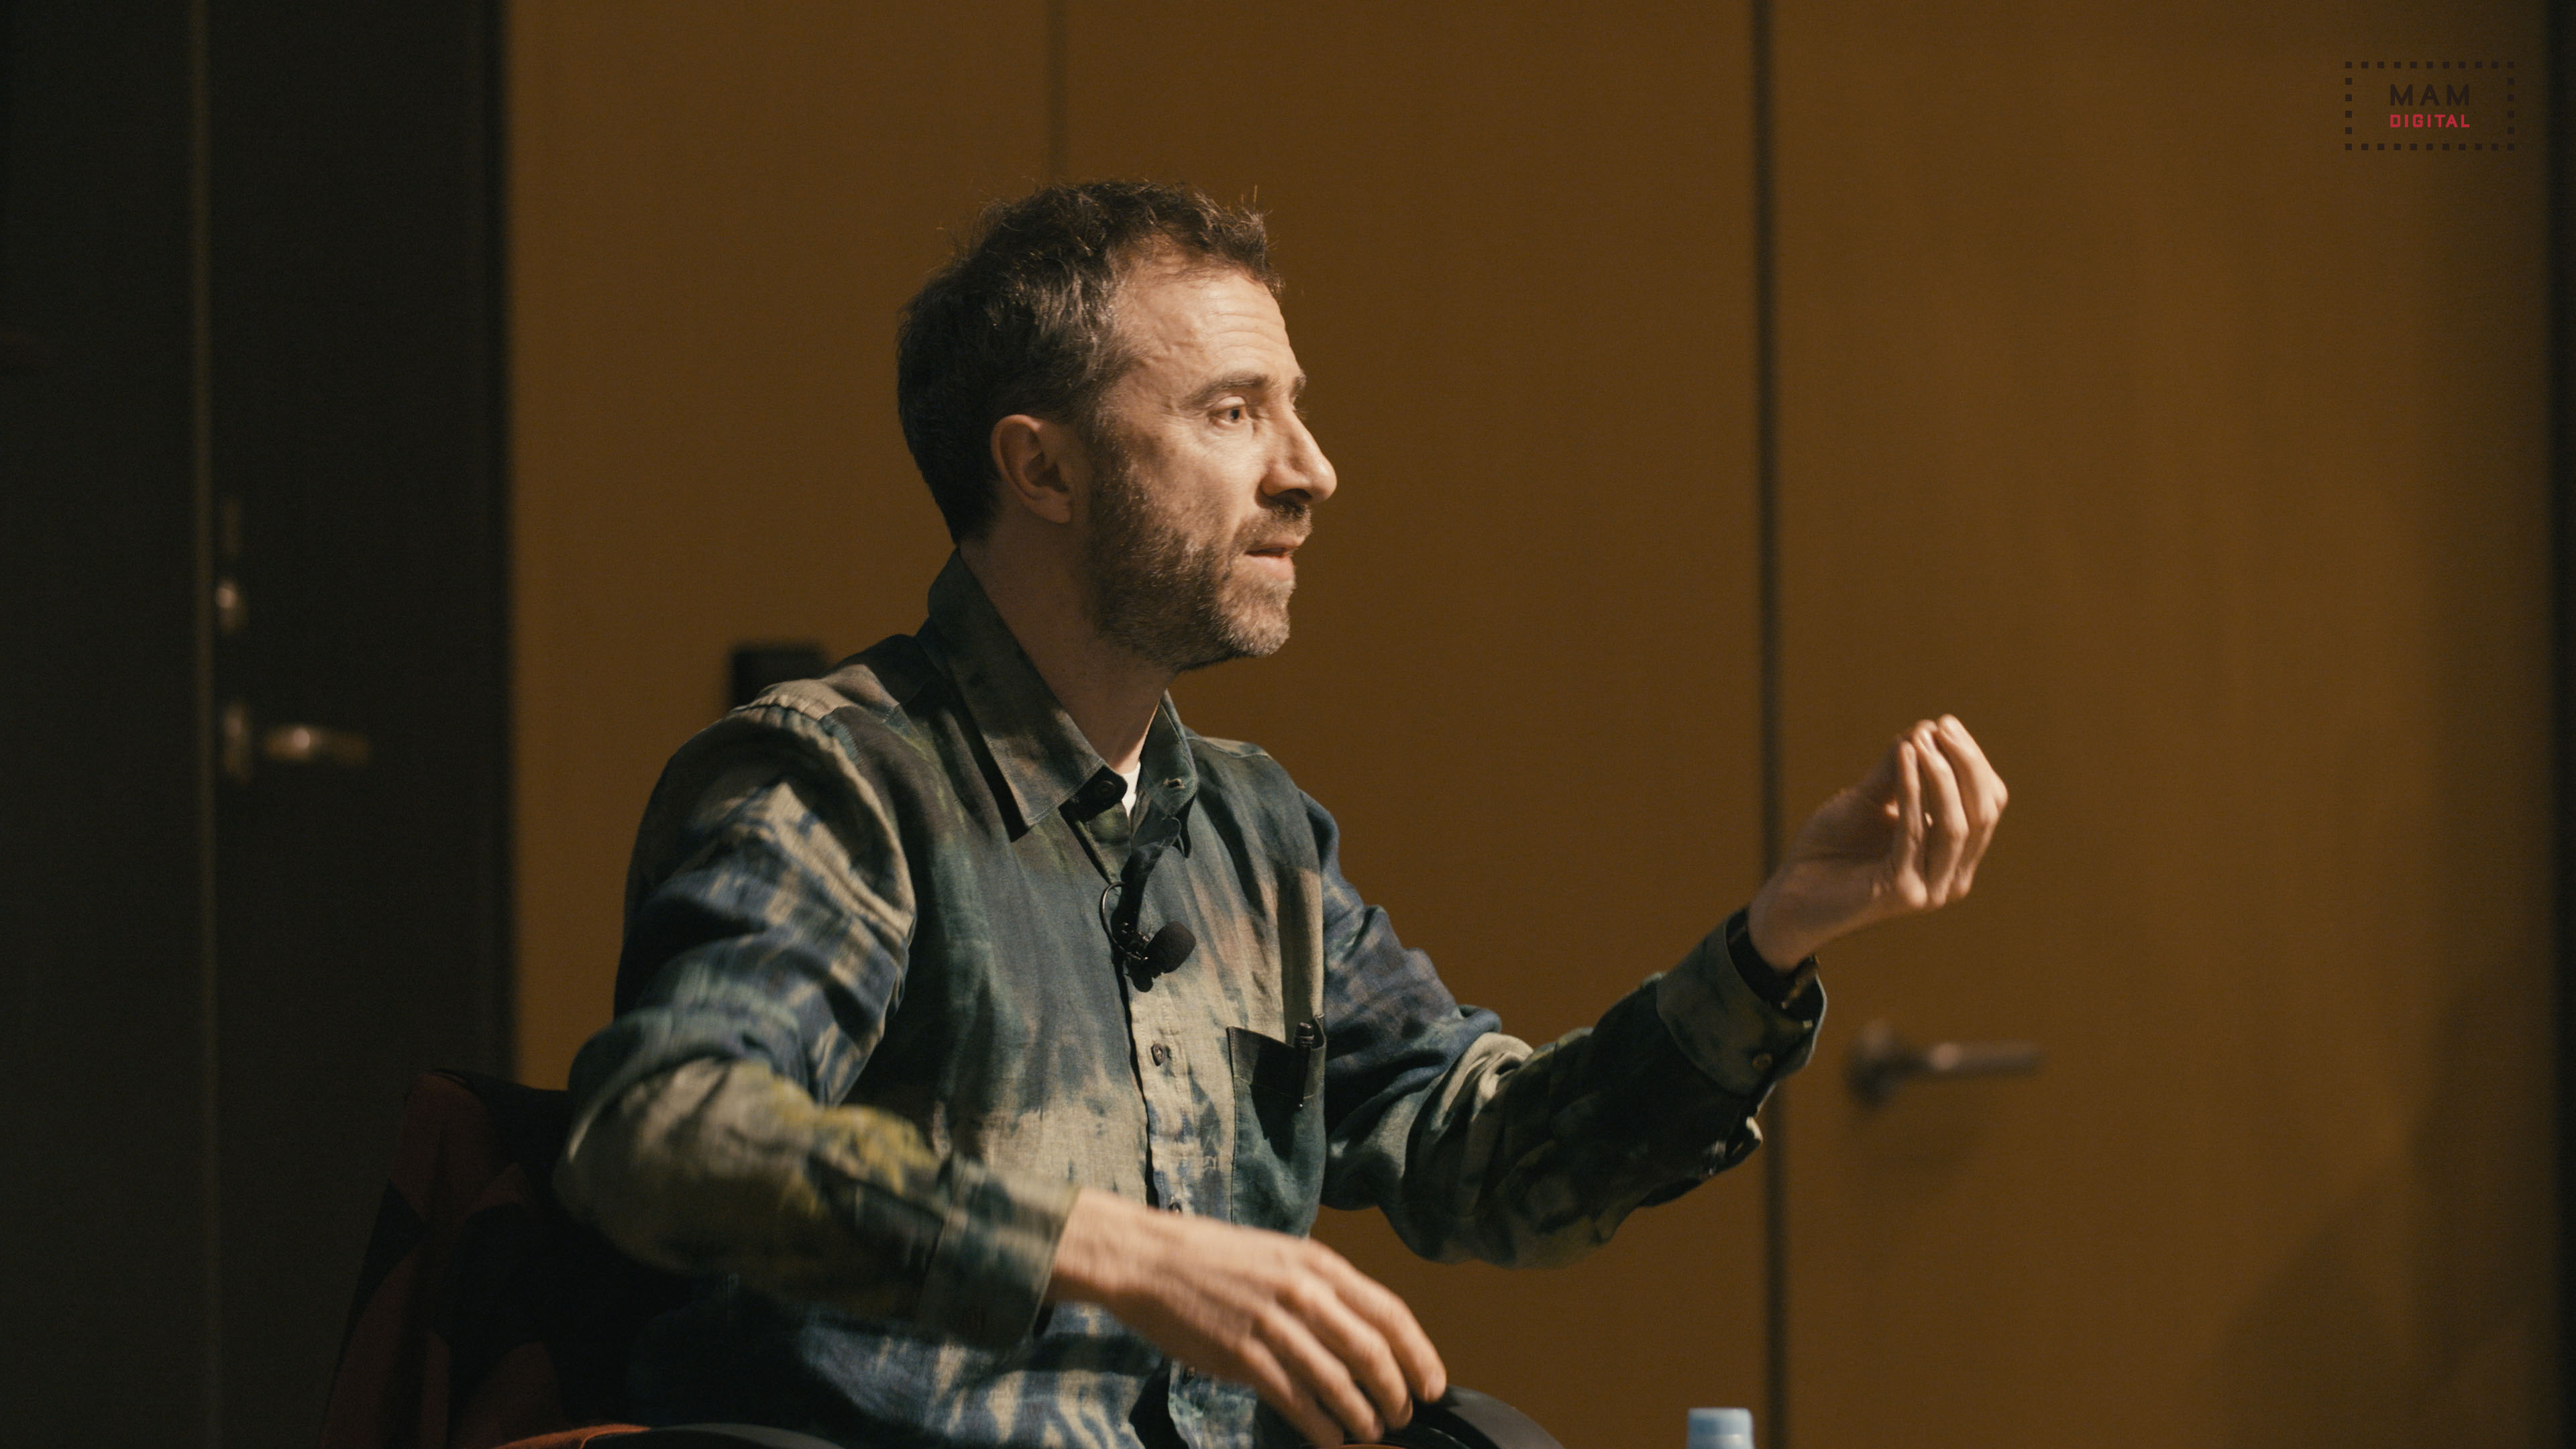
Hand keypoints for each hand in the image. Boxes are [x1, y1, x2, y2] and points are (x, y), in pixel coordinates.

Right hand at [1048, 1188, 1446, 1445]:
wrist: (1149, 1260)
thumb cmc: (1214, 1259)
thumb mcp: (1280, 1254)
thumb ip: (1322, 1286)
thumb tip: (1363, 1328)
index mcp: (1318, 1263)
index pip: (1389, 1312)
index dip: (1419, 1354)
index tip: (1434, 1384)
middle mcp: (1303, 1291)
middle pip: (1372, 1352)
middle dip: (1397, 1392)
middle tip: (1403, 1413)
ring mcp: (1273, 1324)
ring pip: (1339, 1383)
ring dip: (1363, 1416)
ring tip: (1371, 1431)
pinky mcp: (1244, 1356)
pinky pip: (1297, 1401)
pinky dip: (1322, 1427)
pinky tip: (1331, 1438)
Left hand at [1747, 714, 2007, 967]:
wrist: (1791, 894)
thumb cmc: (1830, 848)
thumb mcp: (1867, 800)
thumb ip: (1896, 771)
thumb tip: (1924, 728)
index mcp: (1955, 854)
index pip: (1988, 802)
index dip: (1973, 761)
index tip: (1945, 723)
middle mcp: (1953, 876)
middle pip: (1982, 812)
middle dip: (1965, 764)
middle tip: (1939, 726)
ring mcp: (1931, 888)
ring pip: (1956, 824)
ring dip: (1940, 775)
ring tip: (1919, 738)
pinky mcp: (1902, 892)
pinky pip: (1915, 833)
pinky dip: (1911, 790)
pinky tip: (1903, 757)